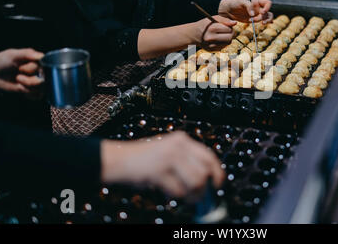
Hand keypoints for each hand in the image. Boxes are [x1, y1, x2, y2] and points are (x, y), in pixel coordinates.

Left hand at [0, 48, 43, 97]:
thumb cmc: (1, 61)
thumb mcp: (13, 55)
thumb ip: (27, 53)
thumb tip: (42, 56)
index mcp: (37, 60)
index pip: (45, 66)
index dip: (33, 69)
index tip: (22, 69)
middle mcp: (39, 70)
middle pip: (44, 79)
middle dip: (29, 81)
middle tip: (18, 77)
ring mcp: (36, 81)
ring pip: (41, 88)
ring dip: (27, 87)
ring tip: (18, 81)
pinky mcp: (33, 90)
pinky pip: (38, 95)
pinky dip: (30, 95)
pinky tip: (22, 89)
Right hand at [101, 131, 224, 198]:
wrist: (119, 159)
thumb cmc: (143, 159)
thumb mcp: (168, 151)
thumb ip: (186, 161)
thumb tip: (206, 180)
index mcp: (182, 140)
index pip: (209, 156)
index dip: (217, 172)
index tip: (218, 184)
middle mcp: (178, 146)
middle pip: (205, 171)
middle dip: (204, 188)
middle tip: (198, 196)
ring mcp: (169, 158)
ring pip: (196, 182)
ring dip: (192, 194)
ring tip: (184, 196)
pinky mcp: (160, 171)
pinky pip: (178, 190)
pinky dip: (175, 195)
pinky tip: (167, 191)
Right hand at [196, 15, 236, 50]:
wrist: (194, 34)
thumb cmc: (206, 24)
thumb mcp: (214, 18)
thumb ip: (225, 20)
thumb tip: (235, 23)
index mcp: (212, 29)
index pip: (229, 30)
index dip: (230, 27)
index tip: (227, 26)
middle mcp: (211, 38)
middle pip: (230, 38)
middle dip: (231, 34)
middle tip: (227, 31)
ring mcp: (211, 45)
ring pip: (228, 43)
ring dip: (227, 38)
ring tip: (221, 34)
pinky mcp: (212, 50)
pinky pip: (223, 46)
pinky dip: (223, 42)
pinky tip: (218, 39)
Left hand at [219, 0, 273, 23]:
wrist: (229, 10)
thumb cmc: (235, 3)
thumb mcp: (241, 2)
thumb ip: (248, 6)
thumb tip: (253, 14)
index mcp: (257, 1)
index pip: (267, 3)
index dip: (267, 7)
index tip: (262, 12)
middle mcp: (258, 7)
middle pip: (268, 12)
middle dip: (264, 17)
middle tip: (257, 20)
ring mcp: (256, 14)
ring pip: (266, 17)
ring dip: (266, 20)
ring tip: (262, 23)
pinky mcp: (253, 19)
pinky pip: (261, 21)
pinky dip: (266, 22)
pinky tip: (265, 23)